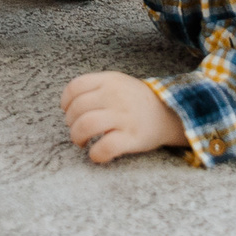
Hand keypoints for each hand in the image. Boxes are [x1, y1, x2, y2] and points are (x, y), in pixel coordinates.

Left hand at [60, 72, 183, 164]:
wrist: (170, 114)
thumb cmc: (136, 100)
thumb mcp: (117, 83)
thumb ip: (95, 87)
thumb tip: (68, 104)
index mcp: (110, 80)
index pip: (75, 87)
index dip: (66, 101)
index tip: (66, 111)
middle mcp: (115, 96)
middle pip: (77, 109)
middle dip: (70, 123)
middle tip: (76, 130)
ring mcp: (124, 116)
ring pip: (86, 126)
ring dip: (77, 137)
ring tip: (81, 142)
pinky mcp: (132, 137)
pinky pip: (105, 147)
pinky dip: (95, 154)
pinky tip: (96, 154)